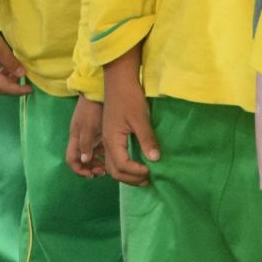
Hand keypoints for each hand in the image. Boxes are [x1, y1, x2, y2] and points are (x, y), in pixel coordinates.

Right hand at [66, 96, 105, 177]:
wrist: (99, 88)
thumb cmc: (94, 106)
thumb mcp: (90, 124)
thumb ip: (86, 142)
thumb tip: (85, 160)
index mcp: (75, 137)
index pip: (71, 160)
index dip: (79, 170)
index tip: (92, 175)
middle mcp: (80, 138)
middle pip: (81, 160)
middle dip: (90, 169)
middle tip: (103, 172)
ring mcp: (89, 134)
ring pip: (91, 155)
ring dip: (98, 163)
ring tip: (109, 167)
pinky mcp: (98, 130)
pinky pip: (99, 147)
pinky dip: (104, 154)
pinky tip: (115, 156)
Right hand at [103, 51, 157, 185]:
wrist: (119, 81)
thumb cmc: (130, 97)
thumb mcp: (141, 118)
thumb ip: (147, 139)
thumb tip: (155, 159)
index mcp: (112, 140)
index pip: (122, 165)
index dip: (136, 172)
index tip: (151, 171)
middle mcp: (106, 143)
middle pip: (114, 171)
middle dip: (131, 179)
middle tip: (148, 180)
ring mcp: (107, 141)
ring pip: (112, 167)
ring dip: (127, 175)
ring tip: (143, 176)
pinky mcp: (110, 136)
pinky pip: (114, 158)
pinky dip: (124, 167)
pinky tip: (136, 165)